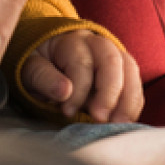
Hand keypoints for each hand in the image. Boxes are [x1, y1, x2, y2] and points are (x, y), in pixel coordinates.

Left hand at [19, 30, 142, 122]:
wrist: (47, 58)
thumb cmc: (38, 66)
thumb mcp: (30, 69)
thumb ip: (44, 78)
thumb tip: (64, 91)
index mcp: (70, 41)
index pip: (82, 63)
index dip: (78, 90)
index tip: (67, 112)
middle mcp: (96, 42)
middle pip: (112, 61)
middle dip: (110, 92)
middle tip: (101, 119)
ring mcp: (113, 53)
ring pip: (129, 69)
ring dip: (128, 99)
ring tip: (119, 124)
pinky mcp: (123, 69)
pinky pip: (135, 82)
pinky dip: (133, 102)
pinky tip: (125, 119)